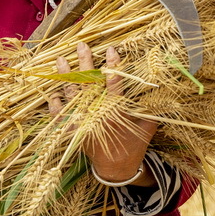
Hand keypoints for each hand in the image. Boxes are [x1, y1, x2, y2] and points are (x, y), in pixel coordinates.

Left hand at [50, 42, 157, 185]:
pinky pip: (61, 116)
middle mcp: (97, 114)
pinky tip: (53, 94)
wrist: (115, 169)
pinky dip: (56, 105)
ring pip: (72, 95)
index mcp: (115, 111)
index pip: (114, 83)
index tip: (111, 50)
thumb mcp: (146, 129)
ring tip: (60, 59)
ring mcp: (82, 122)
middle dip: (85, 63)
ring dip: (66, 76)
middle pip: (89, 84)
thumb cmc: (133, 147)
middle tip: (80, 46)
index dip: (113, 66)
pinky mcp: (73, 131)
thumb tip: (162, 94)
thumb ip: (150, 111)